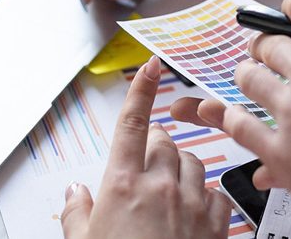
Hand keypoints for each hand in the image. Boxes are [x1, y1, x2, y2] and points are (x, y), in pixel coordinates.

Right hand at [61, 56, 231, 238]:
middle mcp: (160, 186)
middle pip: (164, 141)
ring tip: (165, 193)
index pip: (133, 123)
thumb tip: (74, 192)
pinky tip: (194, 211)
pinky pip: (216, 192)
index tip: (150, 66)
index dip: (141, 90)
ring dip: (180, 169)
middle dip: (154, 146)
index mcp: (123, 184)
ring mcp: (192, 203)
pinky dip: (206, 196)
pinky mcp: (217, 224)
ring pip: (192, 162)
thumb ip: (75, 212)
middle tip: (143, 167)